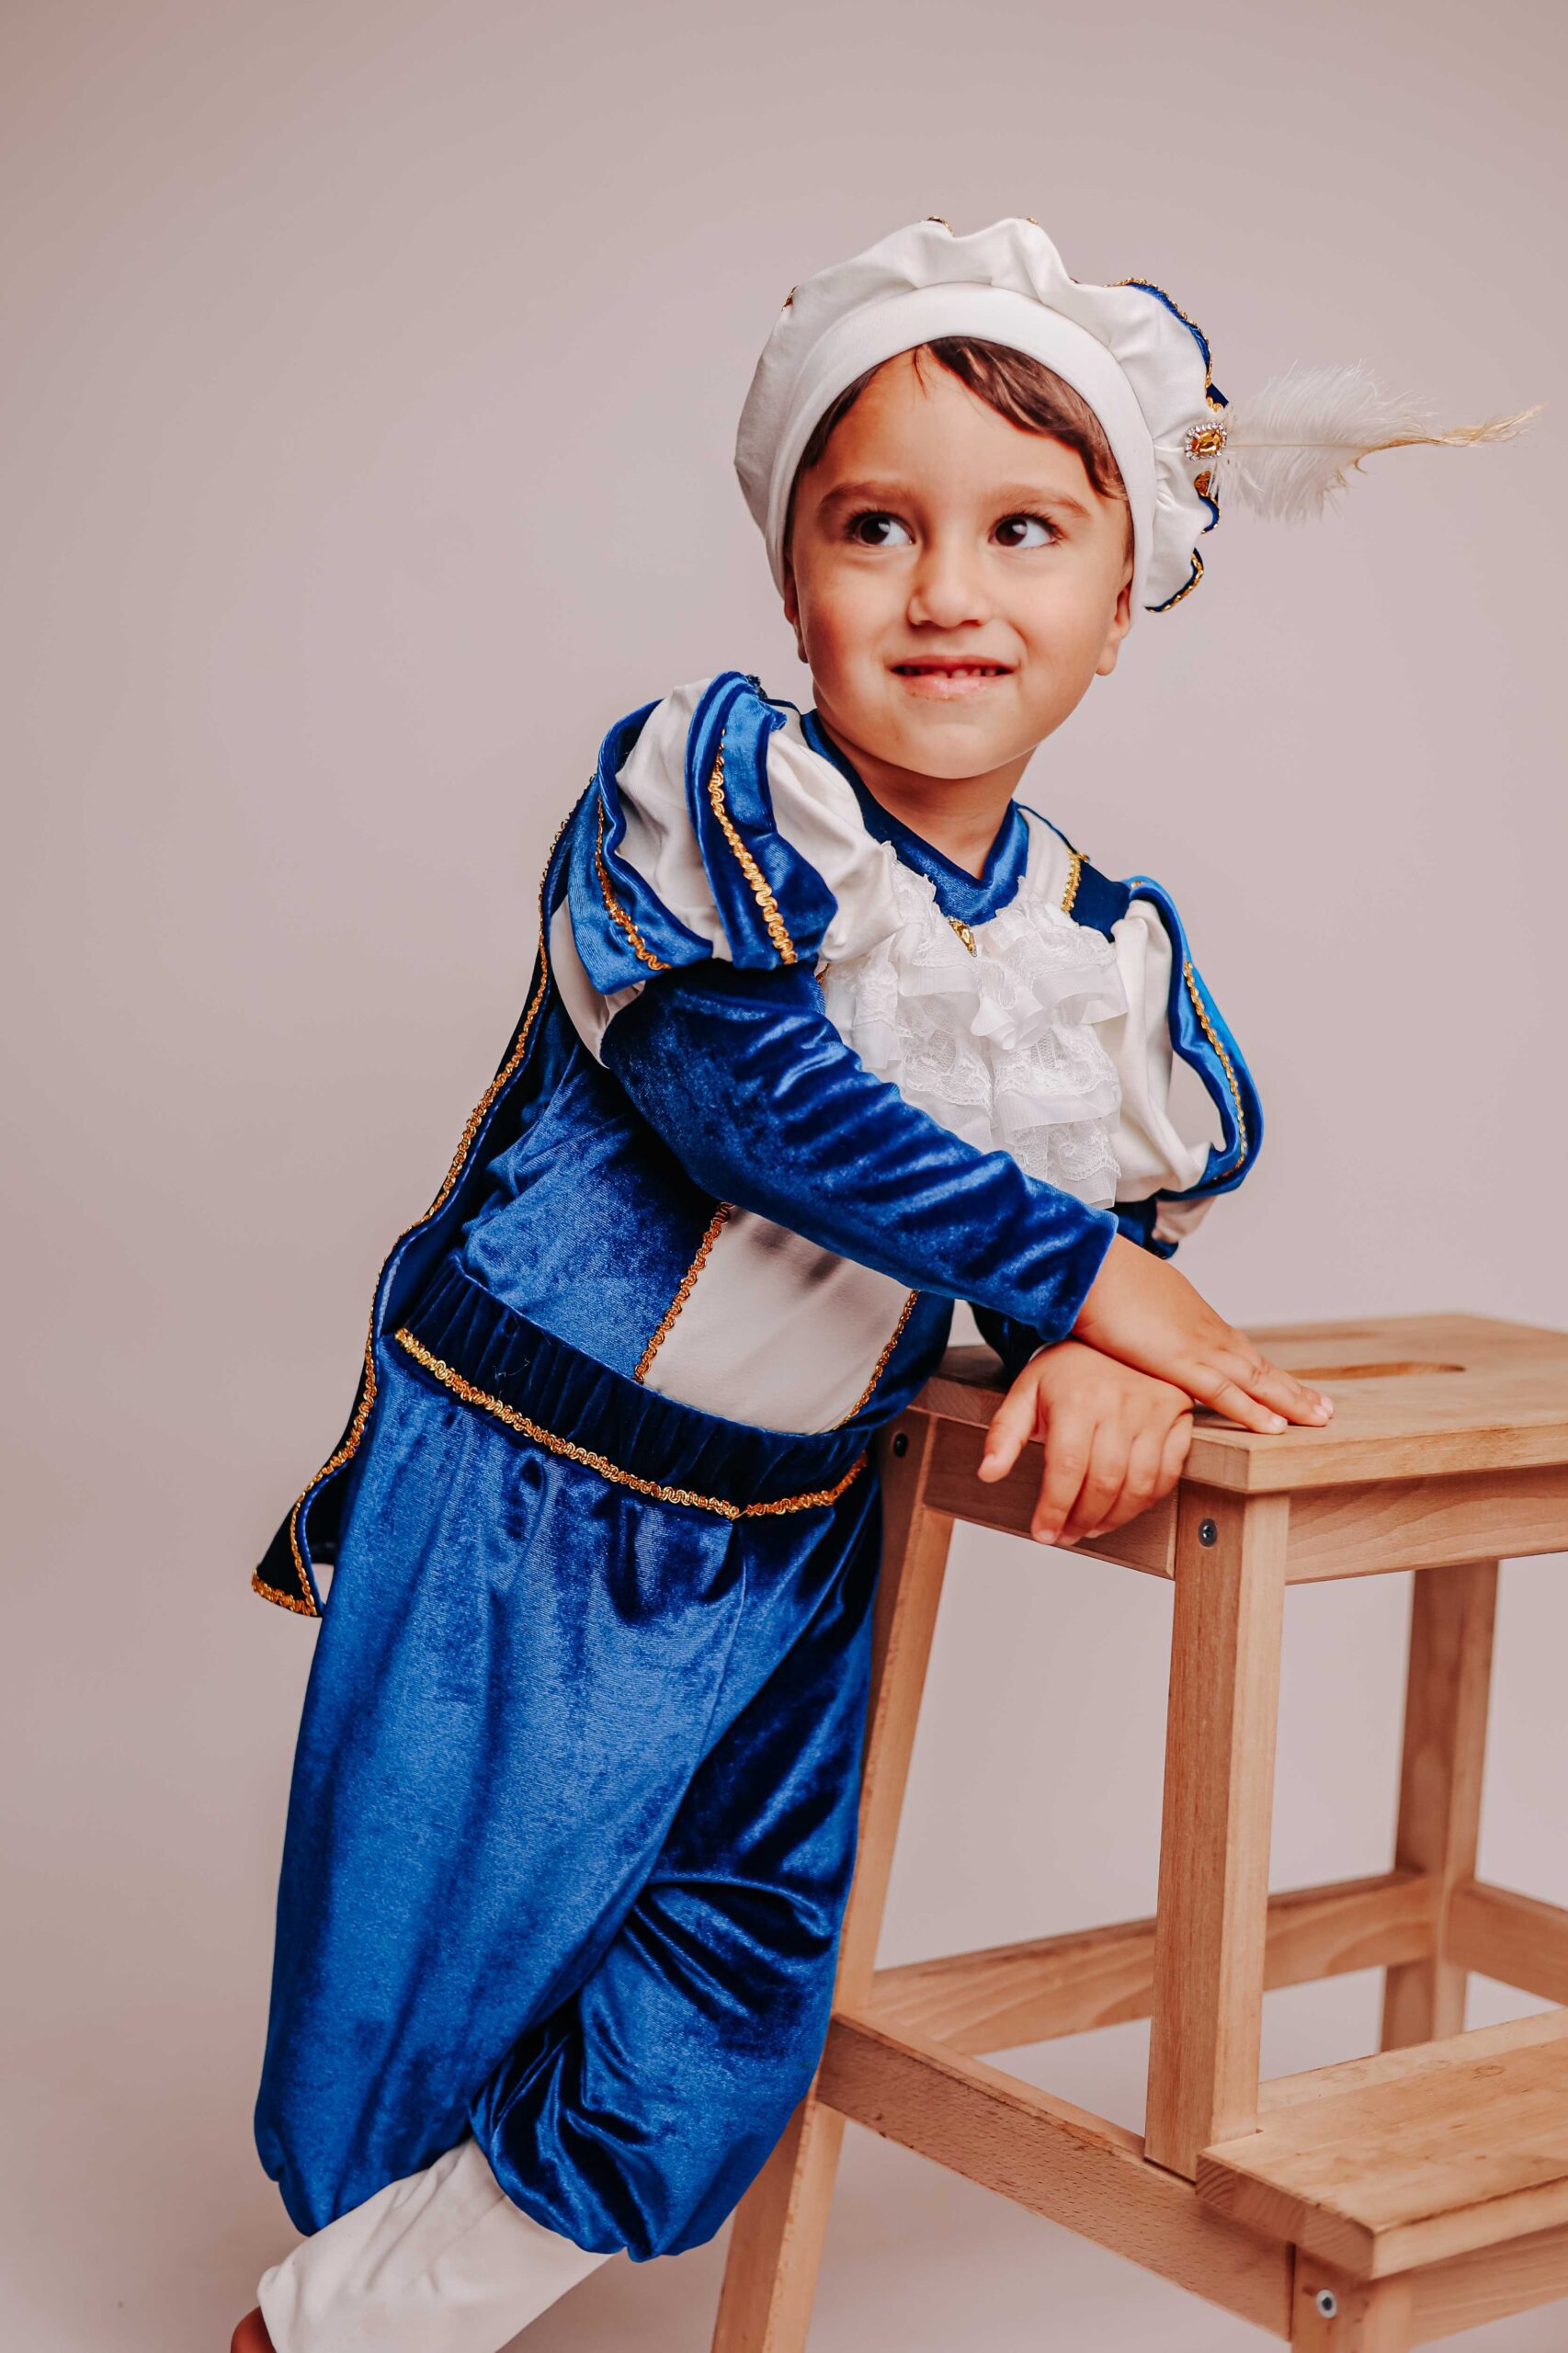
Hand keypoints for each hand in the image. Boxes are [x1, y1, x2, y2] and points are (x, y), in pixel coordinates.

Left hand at [977, 1339, 1195, 1545]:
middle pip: (1104, 1483)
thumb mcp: (1025, 1392)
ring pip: (1139, 1485)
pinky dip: (1147, 1500)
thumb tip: (988, 1472)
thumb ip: (1005, 1433)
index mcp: (1077, 1398)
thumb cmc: (1067, 1367)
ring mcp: (1154, 1410)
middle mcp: (1119, 1403)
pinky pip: (1168, 1472)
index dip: (1054, 1509)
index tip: (1043, 1532)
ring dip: (1114, 1518)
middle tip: (1066, 1533)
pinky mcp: (1178, 1416)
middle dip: (1082, 1520)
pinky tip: (1124, 1506)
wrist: (1112, 1332)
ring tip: (1092, 1526)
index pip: (1067, 1470)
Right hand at [1072, 1236, 1332, 1434]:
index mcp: (1192, 1317)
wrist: (1086, 1267)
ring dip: (1290, 1400)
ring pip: (1256, 1379)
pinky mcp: (1182, 1361)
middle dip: (1291, 1389)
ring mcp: (1198, 1345)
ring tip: (1319, 1419)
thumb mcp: (1125, 1305)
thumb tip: (1131, 1328)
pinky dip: (1253, 1412)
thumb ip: (1138, 1321)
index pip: (1237, 1350)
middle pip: (1258, 1365)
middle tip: (1323, 1408)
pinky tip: (1277, 1428)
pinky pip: (1226, 1393)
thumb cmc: (1095, 1282)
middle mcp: (1205, 1330)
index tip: (1286, 1385)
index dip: (1264, 1371)